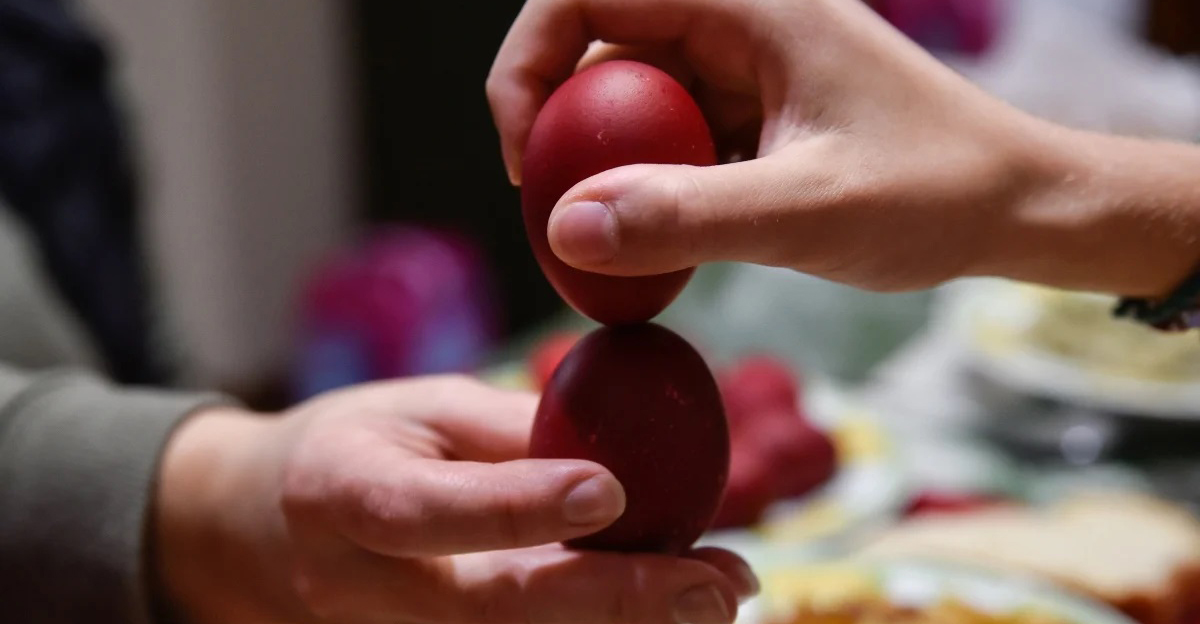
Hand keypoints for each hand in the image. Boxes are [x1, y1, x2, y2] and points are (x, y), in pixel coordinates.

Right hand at [153, 375, 756, 623]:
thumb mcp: (418, 406)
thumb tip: (620, 456)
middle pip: (494, 607)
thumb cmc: (350, 445)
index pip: (434, 509)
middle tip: (720, 584)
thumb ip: (510, 433)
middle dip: (615, 598)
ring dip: (625, 623)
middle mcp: (366, 582)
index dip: (517, 506)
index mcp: (347, 491)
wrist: (257, 528)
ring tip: (718, 593)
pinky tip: (665, 605)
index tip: (610, 493)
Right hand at [488, 0, 1199, 295]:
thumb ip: (688, 218)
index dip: (531, 62)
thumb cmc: (936, 192)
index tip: (529, 156)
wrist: (1015, 208)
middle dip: (559, 128)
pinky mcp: (751, 114)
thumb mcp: (808, 210)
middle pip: (597, 47)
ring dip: (602, 168)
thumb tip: (567, 229)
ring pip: (629, 101)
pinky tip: (656, 247)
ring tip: (604, 244)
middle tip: (555, 215)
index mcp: (747, 3)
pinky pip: (668, 139)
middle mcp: (736, 22)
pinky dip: (645, 190)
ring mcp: (743, 69)